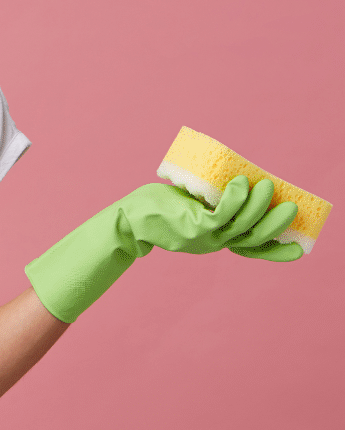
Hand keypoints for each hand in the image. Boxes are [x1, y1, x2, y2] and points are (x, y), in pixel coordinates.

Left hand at [120, 176, 302, 261]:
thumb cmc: (159, 207)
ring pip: (241, 226)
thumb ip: (211, 200)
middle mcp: (212, 243)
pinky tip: (241, 183)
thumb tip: (236, 177)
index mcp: (215, 240)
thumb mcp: (191, 206)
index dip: (275, 252)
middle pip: (253, 238)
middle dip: (276, 224)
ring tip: (267, 186)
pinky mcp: (193, 228)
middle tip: (292, 207)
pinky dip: (236, 199)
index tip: (299, 250)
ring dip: (258, 206)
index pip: (250, 250)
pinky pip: (222, 215)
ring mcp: (203, 237)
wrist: (128, 218)